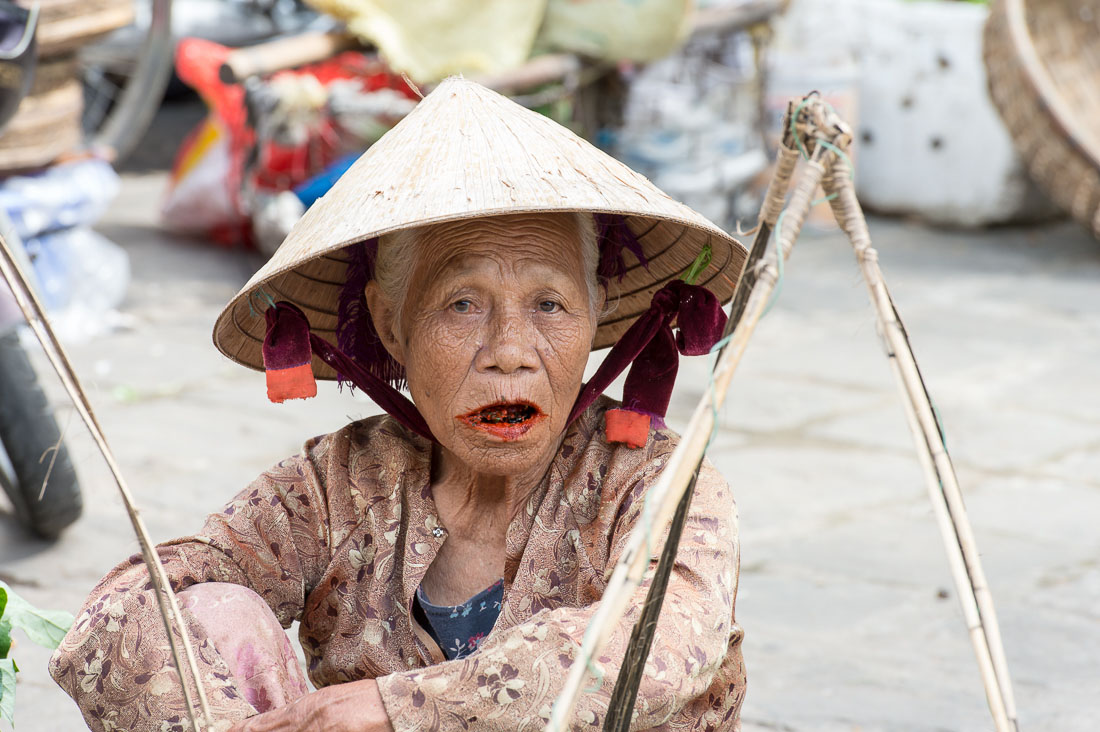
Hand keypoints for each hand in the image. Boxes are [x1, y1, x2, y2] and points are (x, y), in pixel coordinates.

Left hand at [228, 678, 393, 731]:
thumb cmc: (368, 700)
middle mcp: (309, 719)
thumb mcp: (332, 699)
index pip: (269, 721)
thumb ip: (309, 710)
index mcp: (309, 705)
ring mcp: (321, 731)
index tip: (231, 731)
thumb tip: (292, 719)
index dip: (247, 728)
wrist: (394, 702)